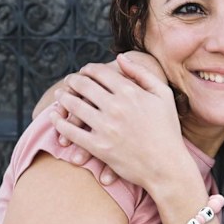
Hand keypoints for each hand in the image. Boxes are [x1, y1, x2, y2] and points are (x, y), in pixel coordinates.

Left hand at [49, 53, 192, 191]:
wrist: (167, 166)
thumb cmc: (168, 130)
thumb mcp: (163, 95)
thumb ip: (142, 73)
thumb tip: (120, 57)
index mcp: (131, 92)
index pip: (100, 72)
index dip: (88, 69)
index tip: (85, 71)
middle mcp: (116, 106)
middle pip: (83, 85)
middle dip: (73, 81)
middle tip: (70, 82)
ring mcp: (105, 127)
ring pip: (73, 105)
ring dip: (62, 98)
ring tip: (60, 96)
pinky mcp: (98, 147)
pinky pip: (70, 131)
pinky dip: (59, 123)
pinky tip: (56, 118)